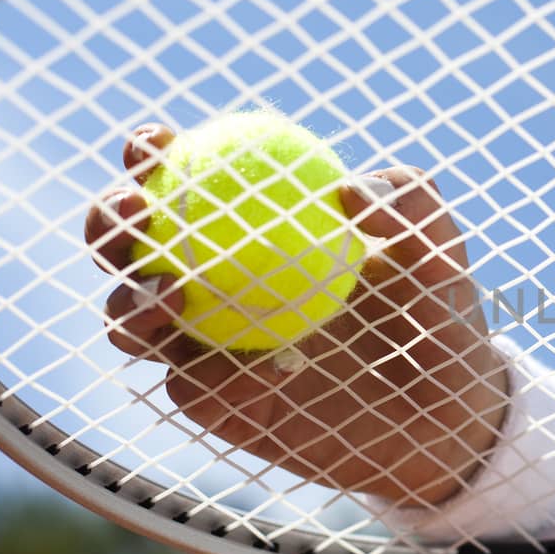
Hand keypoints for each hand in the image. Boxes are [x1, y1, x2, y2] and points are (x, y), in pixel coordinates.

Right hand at [85, 124, 507, 507]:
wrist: (448, 411)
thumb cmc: (439, 314)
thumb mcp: (441, 252)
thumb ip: (411, 204)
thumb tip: (350, 187)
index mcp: (251, 225)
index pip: (184, 176)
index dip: (150, 152)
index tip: (157, 142)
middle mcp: (211, 280)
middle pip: (125, 244)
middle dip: (106, 219)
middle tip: (136, 212)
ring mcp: (205, 344)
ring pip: (128, 320)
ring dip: (128, 301)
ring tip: (173, 293)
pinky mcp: (217, 405)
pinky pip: (194, 388)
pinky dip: (223, 374)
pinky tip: (278, 368)